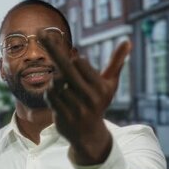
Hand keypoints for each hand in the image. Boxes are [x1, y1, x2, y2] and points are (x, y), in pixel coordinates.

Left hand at [39, 30, 131, 164]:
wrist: (89, 135)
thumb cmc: (99, 103)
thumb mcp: (110, 84)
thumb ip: (116, 62)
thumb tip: (128, 41)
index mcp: (101, 87)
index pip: (79, 62)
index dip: (74, 60)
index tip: (73, 59)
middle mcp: (89, 98)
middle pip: (66, 67)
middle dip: (53, 48)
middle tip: (40, 32)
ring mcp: (75, 108)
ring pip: (55, 82)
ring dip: (56, 82)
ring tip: (64, 90)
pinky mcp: (63, 116)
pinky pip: (50, 95)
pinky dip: (50, 93)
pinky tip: (57, 97)